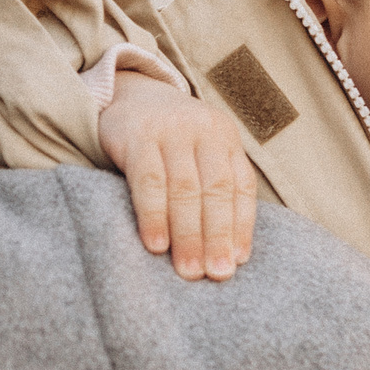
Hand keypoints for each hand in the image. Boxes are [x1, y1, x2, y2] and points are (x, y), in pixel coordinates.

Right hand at [96, 72, 257, 279]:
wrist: (128, 94)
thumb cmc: (169, 139)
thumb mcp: (199, 152)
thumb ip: (214, 188)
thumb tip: (231, 250)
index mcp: (225, 137)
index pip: (240, 186)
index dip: (241, 225)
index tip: (238, 261)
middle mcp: (204, 130)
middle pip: (216, 189)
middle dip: (217, 236)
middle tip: (215, 274)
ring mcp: (171, 131)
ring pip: (185, 188)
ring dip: (188, 234)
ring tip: (188, 270)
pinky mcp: (138, 136)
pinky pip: (148, 181)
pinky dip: (154, 215)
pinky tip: (156, 244)